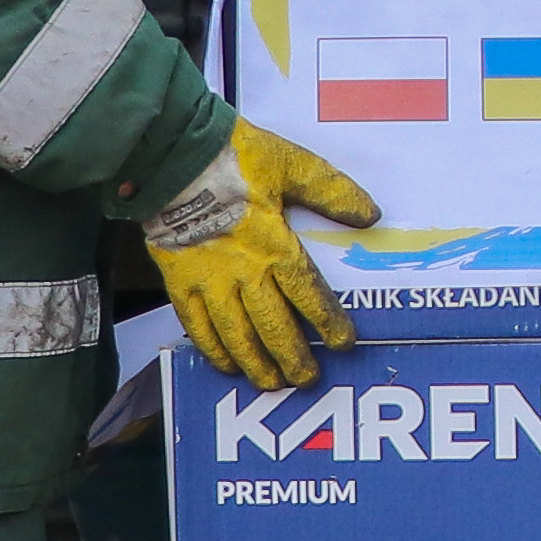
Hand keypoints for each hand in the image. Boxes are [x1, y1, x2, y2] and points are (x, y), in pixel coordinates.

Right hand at [147, 122, 381, 388]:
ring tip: (271, 383)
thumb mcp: (291, 164)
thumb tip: (369, 215)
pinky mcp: (177, 280)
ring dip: (255, 362)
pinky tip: (226, 365)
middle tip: (308, 380)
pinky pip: (196, 325)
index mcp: (274, 245)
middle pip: (272, 325)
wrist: (170, 156)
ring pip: (235, 334)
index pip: (307, 293)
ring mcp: (207, 280)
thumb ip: (331, 191)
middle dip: (293, 356)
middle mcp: (242, 272)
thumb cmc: (234, 158)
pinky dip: (212, 349)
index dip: (328, 321)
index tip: (345, 343)